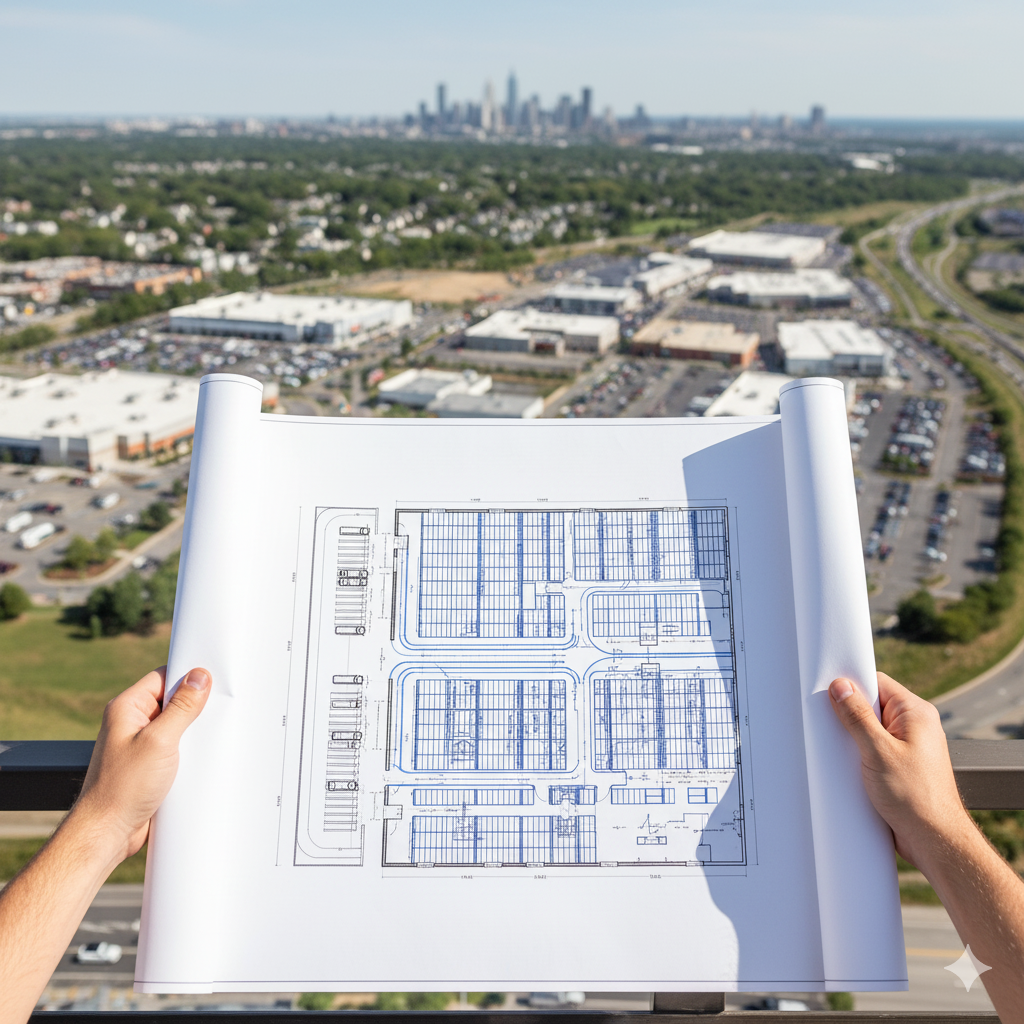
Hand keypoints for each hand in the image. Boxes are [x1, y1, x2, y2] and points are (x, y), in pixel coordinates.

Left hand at [70, 666, 211, 866]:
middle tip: (219, 706)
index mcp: (126, 708)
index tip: (214, 678)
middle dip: (196, 704)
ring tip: (212, 734)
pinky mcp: (150, 764)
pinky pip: (176, 747)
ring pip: (177, 725)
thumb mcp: (159, 740)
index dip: (188, 675)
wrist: (107, 833)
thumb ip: (182, 707)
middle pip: (172, 700)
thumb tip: (199, 676)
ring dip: (194, 730)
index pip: (163, 677)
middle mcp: (132, 722)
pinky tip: (204, 755)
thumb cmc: (123, 788)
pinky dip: (190, 749)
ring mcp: (141, 744)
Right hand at [828, 671, 969, 869]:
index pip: (877, 682)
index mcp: (916, 714)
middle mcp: (914, 727)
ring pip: (868, 731)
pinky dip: (857, 757)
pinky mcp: (898, 767)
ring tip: (845, 755)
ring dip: (851, 741)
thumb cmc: (918, 799)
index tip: (829, 692)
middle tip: (833, 727)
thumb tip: (841, 687)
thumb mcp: (878, 751)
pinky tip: (849, 769)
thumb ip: (858, 716)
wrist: (935, 841)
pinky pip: (871, 751)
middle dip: (848, 716)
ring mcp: (907, 747)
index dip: (851, 685)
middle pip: (870, 706)